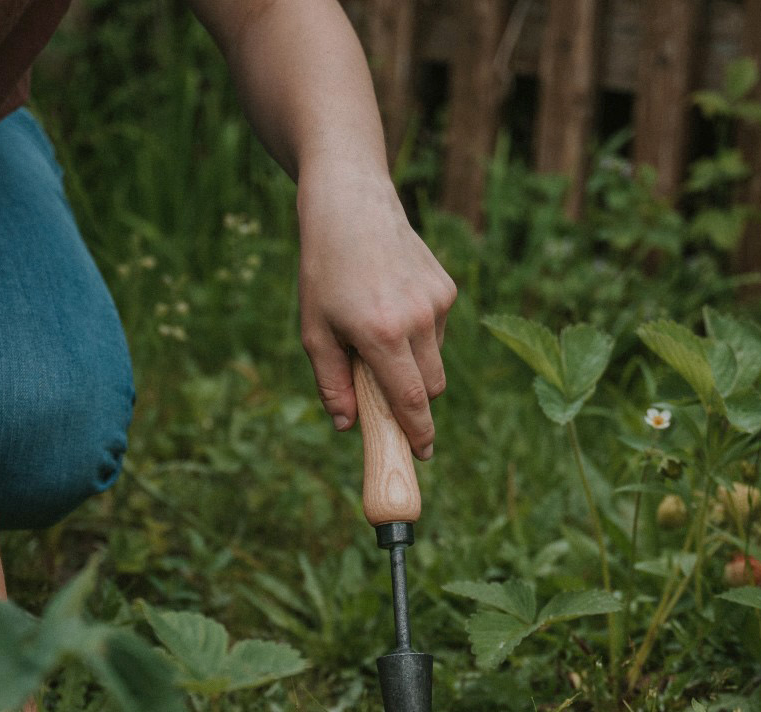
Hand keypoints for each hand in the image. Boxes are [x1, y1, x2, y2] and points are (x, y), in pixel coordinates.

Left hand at [297, 166, 456, 458]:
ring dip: (413, 365)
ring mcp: (436, 302)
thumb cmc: (324, 271)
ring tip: (376, 332)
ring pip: (435, 360)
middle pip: (431, 388)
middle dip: (413, 402)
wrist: (350, 206)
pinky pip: (438, 331)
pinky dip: (418, 334)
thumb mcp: (313, 331)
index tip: (422, 455)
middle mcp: (416, 320)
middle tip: (386, 398)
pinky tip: (391, 305)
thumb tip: (348, 425)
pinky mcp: (446, 288)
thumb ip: (331, 383)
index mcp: (380, 335)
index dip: (418, 433)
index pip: (411, 400)